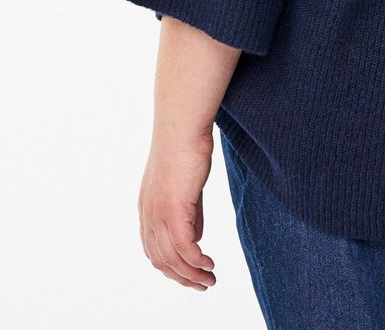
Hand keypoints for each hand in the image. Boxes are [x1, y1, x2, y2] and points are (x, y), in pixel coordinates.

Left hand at [137, 130, 216, 289]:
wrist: (183, 127)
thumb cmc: (187, 148)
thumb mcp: (186, 186)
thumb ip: (190, 213)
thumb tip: (196, 237)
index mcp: (147, 208)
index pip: (154, 249)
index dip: (171, 267)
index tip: (190, 274)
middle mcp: (148, 214)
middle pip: (161, 260)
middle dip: (182, 277)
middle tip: (203, 285)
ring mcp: (159, 212)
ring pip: (172, 257)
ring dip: (191, 274)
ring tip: (209, 280)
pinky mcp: (174, 208)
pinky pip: (184, 246)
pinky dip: (196, 260)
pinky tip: (208, 264)